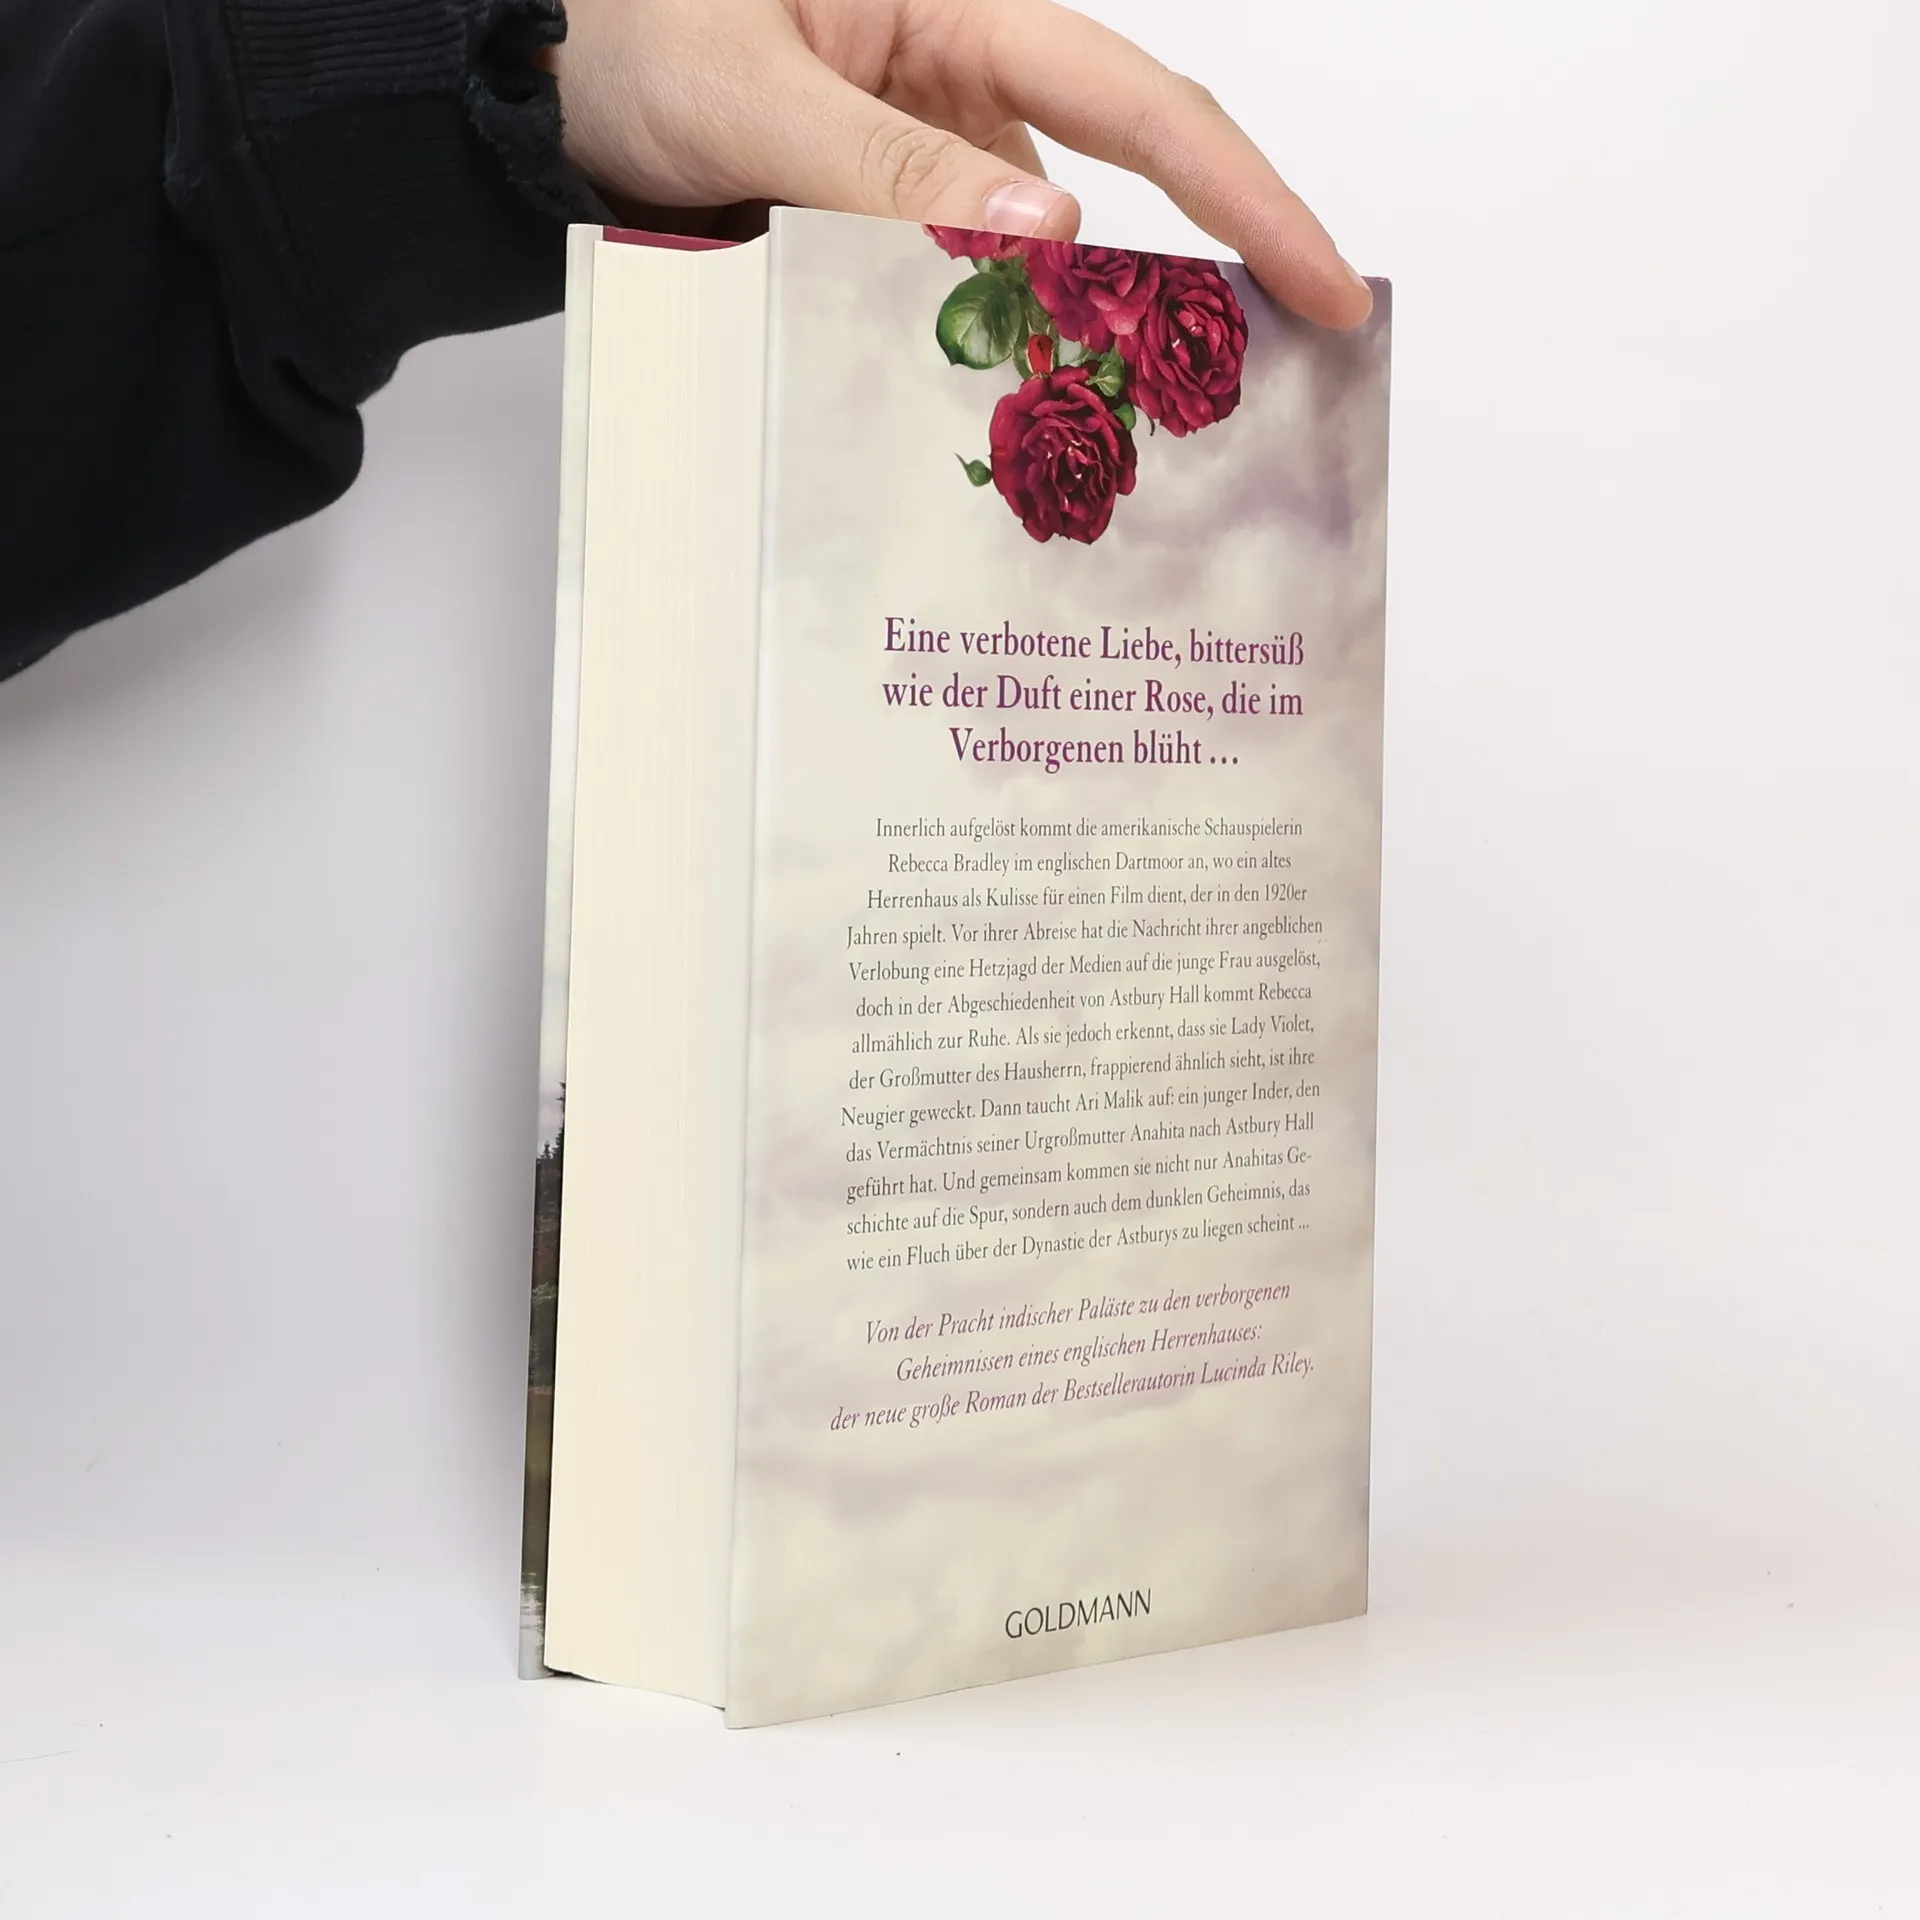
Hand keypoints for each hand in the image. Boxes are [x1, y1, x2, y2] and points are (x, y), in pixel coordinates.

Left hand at [547, 0, 1371, 328]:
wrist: (539, 81)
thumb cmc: (627, 42)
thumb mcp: (753, 101)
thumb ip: (892, 172)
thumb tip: (1051, 233)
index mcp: (954, 7)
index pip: (1139, 103)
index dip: (1247, 194)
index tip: (1325, 279)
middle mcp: (964, 74)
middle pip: (1129, 172)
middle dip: (1213, 268)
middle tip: (1292, 372)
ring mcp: (938, 146)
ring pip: (1054, 248)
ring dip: (1091, 332)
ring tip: (1142, 432)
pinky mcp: (902, 204)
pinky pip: (981, 275)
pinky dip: (1007, 339)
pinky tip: (1023, 401)